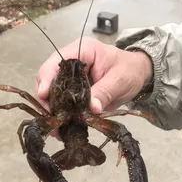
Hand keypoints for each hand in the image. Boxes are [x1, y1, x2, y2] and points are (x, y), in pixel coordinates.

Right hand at [36, 37, 152, 136]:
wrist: (138, 76)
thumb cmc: (130, 70)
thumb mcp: (120, 79)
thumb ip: (105, 92)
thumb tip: (91, 109)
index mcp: (82, 51)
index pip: (57, 62)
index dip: (47, 77)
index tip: (44, 95)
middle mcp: (72, 64)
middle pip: (49, 79)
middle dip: (47, 99)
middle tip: (51, 118)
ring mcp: (72, 80)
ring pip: (53, 94)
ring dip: (53, 111)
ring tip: (56, 129)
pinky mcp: (75, 93)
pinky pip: (64, 104)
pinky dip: (63, 116)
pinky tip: (63, 129)